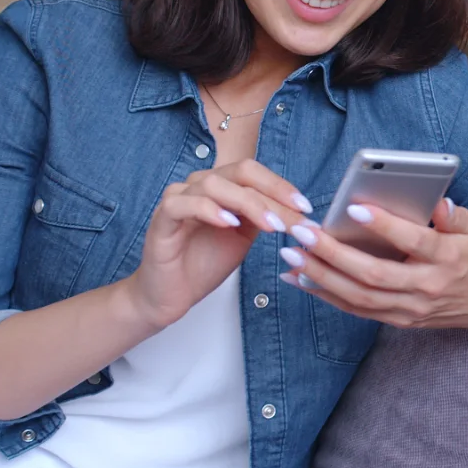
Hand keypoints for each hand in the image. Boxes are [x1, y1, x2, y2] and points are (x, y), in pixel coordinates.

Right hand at [121, 159, 311, 330]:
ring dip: (248, 203)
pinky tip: (230, 223)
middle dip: (273, 193)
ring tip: (270, 226)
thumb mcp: (244, 238)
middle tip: (295, 217)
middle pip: (240, 172)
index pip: (253, 172)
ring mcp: (178, 198)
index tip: (305, 208)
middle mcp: (199, 185)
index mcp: (220, 186)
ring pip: (215, 184)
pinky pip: (183, 203)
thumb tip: (298, 210)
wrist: (172, 295)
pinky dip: (209, 210)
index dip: (281, 186)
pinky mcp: (161, 219)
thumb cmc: (204, 264)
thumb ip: (263, 217)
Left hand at [279, 197, 467, 336]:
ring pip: (359, 297)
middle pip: (374, 275)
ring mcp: (411, 309)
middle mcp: (427, 288)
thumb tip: (437, 201)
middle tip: (303, 233)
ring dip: (321, 277)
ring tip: (291, 256)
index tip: (355, 207)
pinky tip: (301, 279)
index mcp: (449, 259)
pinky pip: (357, 310)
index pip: (414, 242)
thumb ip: (453, 215)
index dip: (385, 226)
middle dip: (333, 254)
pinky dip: (326, 295)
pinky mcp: (399, 321)